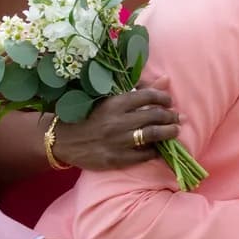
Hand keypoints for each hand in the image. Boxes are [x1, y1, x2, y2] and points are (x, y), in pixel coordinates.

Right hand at [54, 83, 179, 171]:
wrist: (61, 140)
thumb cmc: (87, 116)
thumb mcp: (109, 99)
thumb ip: (139, 91)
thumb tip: (166, 80)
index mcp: (115, 103)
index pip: (149, 96)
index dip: (164, 98)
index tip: (169, 101)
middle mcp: (117, 121)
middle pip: (155, 116)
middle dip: (171, 116)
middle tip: (176, 117)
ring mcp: (117, 141)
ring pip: (154, 135)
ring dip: (169, 132)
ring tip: (174, 130)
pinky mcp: (115, 159)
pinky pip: (144, 155)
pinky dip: (156, 150)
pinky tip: (159, 148)